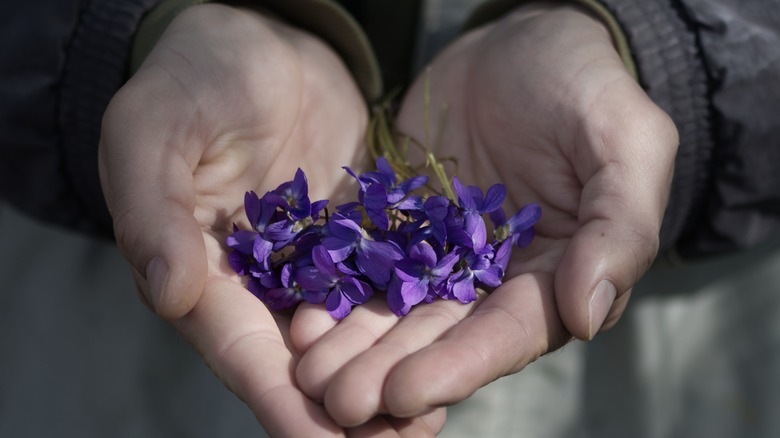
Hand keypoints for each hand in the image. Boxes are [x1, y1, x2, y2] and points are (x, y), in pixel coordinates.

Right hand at [99, 5, 441, 435]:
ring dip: (384, 378)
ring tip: (430, 418)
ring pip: (348, 337)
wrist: (254, 42)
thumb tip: (167, 293)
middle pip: (299, 364)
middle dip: (345, 411)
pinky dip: (406, 322)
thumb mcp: (154, 131)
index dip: (282, 403)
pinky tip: (445, 346)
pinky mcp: (353, 236)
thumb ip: (153, 210)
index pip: (242, 353)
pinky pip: (382, 286)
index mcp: (203, 274)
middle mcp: (258, 284)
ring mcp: (310, 263)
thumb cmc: (191, 79)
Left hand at [293, 3, 677, 425]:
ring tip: (306, 372)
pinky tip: (298, 314)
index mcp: (554, 273)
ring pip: (395, 309)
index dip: (457, 366)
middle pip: (439, 335)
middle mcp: (493, 277)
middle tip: (334, 401)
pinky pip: (363, 260)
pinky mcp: (400, 222)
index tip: (403, 393)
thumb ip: (622, 226)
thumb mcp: (627, 141)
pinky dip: (334, 290)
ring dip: (352, 346)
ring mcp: (440, 252)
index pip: (507, 333)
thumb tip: (588, 314)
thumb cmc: (585, 86)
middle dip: (388, 371)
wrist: (522, 42)